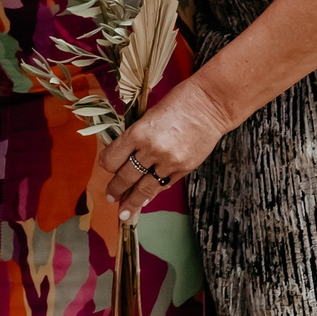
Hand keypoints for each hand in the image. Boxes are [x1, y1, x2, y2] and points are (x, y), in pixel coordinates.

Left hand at [96, 80, 233, 215]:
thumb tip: (125, 155)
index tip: (105, 168)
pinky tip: (146, 200)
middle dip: (116, 189)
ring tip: (125, 213)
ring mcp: (169, 162)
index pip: (112, 158)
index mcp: (137, 133)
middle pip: (126, 177)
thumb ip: (136, 136)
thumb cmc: (178, 102)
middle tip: (109, 197)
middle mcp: (151, 150)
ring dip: (133, 202)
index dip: (106, 165)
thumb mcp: (148, 115)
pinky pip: (164, 185)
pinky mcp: (184, 169)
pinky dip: (154, 194)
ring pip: (145, 188)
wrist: (210, 104)